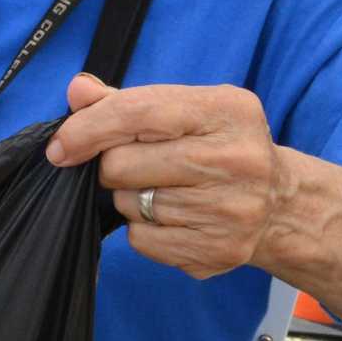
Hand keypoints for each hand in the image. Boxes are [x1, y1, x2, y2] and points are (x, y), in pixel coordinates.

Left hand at [45, 74, 286, 278]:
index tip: (60, 147)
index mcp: (228, 111)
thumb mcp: (186, 111)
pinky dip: (143, 229)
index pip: (138, 113)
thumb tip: (77, 90)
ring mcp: (231, 209)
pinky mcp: (219, 250)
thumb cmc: (218, 147)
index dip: (87, 129)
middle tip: (136, 167)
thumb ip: (127, 102)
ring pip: (128, 204)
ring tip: (164, 190)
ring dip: (129, 198)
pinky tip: (173, 217)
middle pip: (122, 165)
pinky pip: (141, 240)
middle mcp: (237, 159)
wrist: (281, 204)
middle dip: (111, 166)